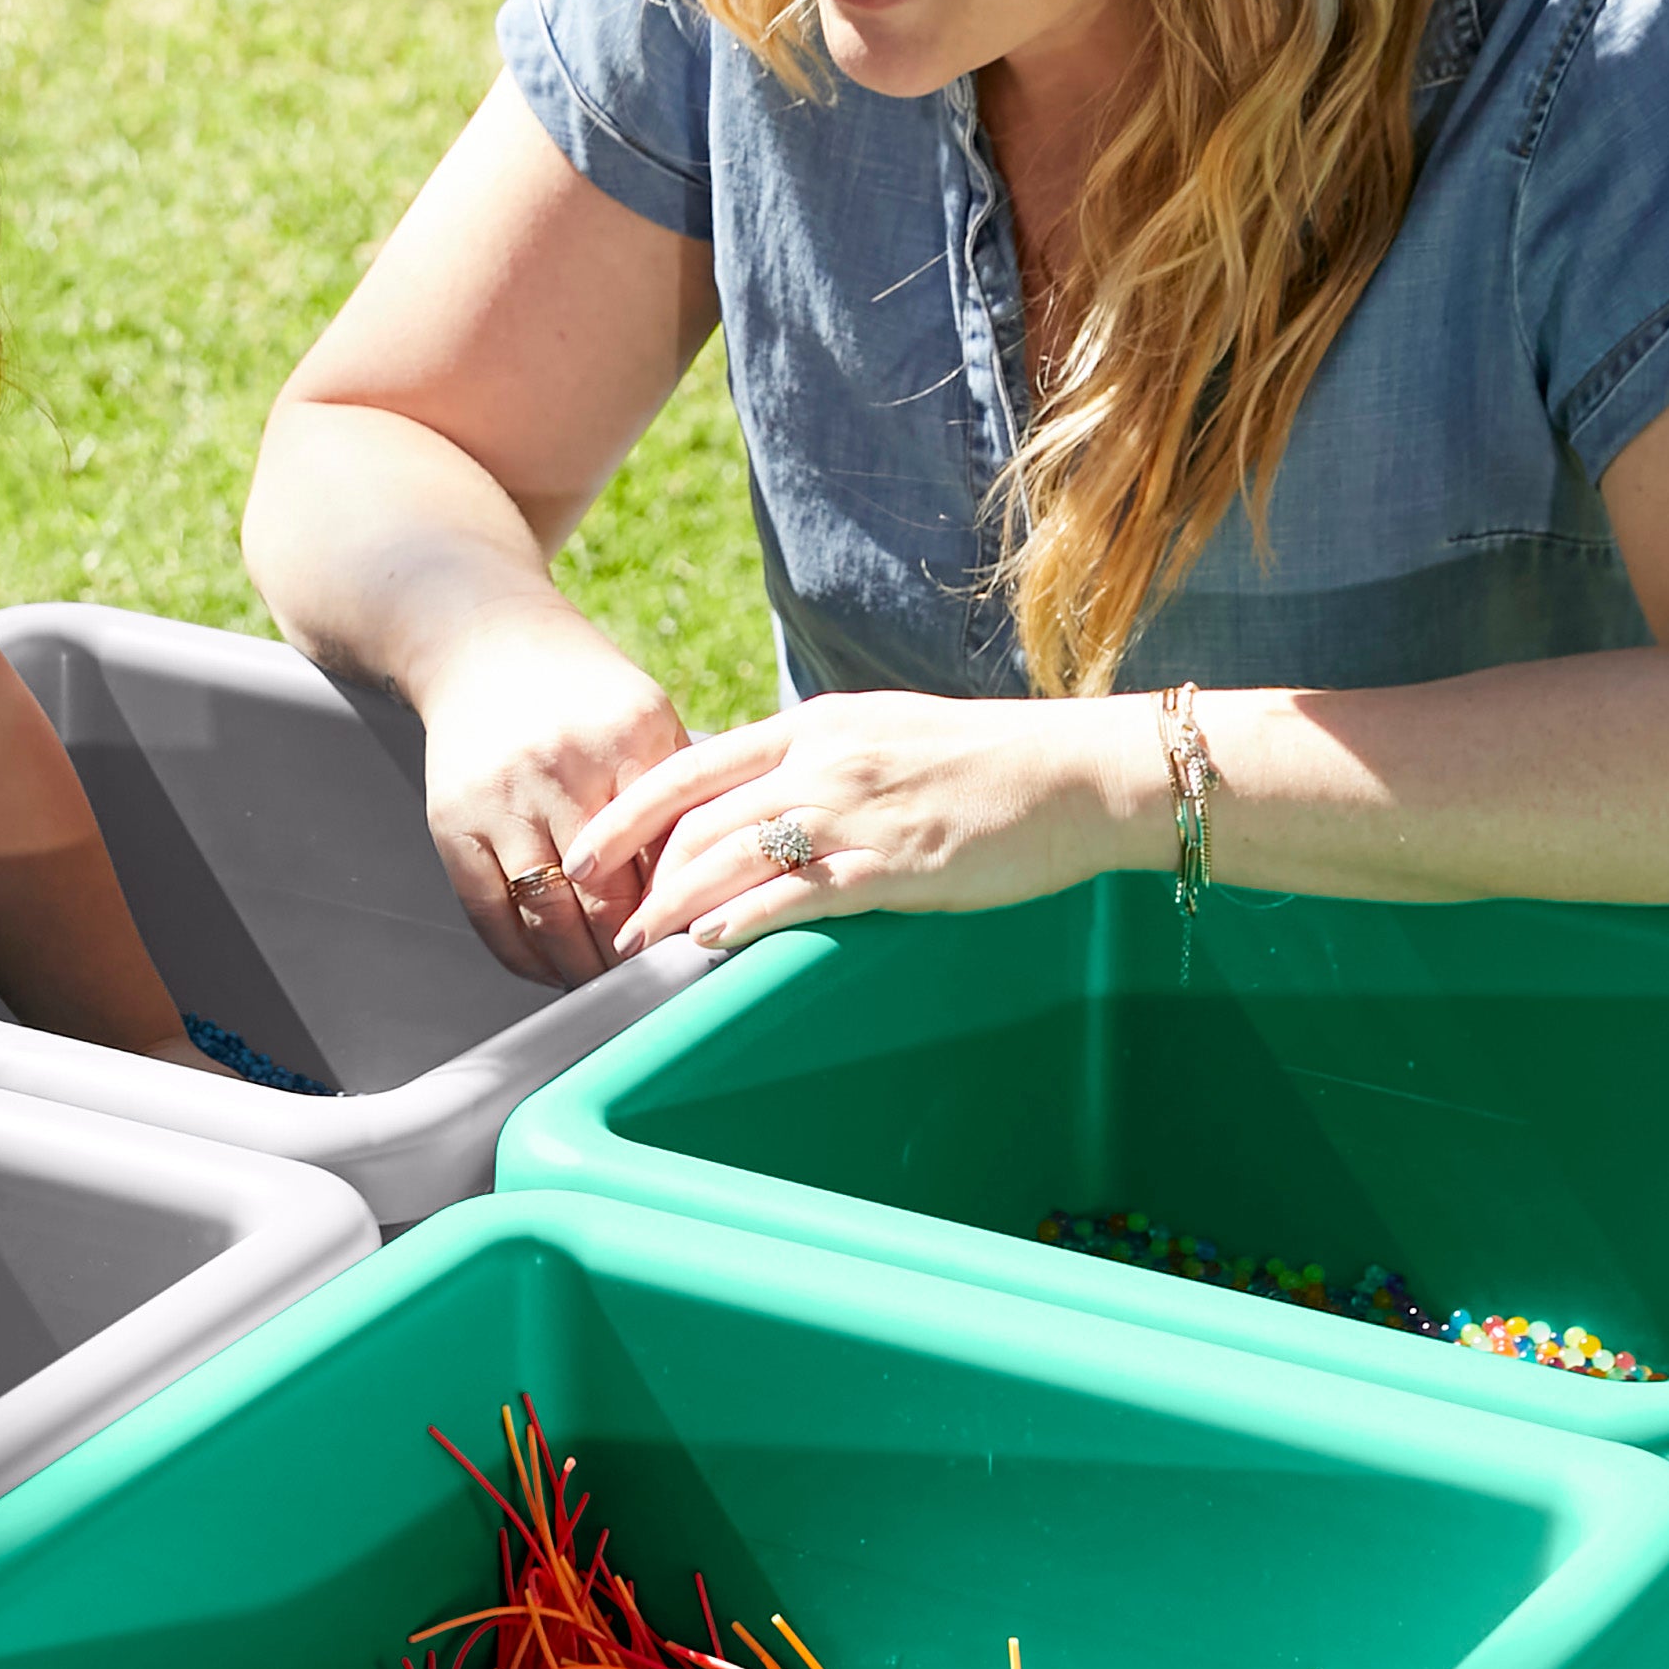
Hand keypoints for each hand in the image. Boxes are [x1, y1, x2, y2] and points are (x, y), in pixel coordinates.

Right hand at [413, 611, 693, 987]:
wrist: (483, 643)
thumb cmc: (583, 693)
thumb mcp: (646, 719)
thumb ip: (680, 796)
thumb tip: (719, 888)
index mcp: (628, 739)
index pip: (665, 856)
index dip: (680, 916)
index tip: (696, 954)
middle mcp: (561, 769)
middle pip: (606, 897)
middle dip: (632, 957)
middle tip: (655, 989)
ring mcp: (500, 798)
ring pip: (547, 915)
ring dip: (579, 968)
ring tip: (606, 990)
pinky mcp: (452, 822)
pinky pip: (488, 913)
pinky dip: (522, 956)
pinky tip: (549, 970)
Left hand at [588, 693, 1156, 953]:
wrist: (1080, 773)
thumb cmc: (986, 763)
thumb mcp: (882, 735)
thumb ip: (815, 762)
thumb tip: (754, 801)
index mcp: (815, 724)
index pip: (692, 764)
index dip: (628, 810)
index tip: (589, 848)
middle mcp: (824, 759)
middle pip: (700, 818)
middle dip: (641, 872)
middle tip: (606, 917)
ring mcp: (858, 809)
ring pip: (735, 856)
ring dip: (676, 905)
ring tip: (639, 944)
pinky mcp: (896, 862)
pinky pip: (800, 893)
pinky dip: (745, 918)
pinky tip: (710, 942)